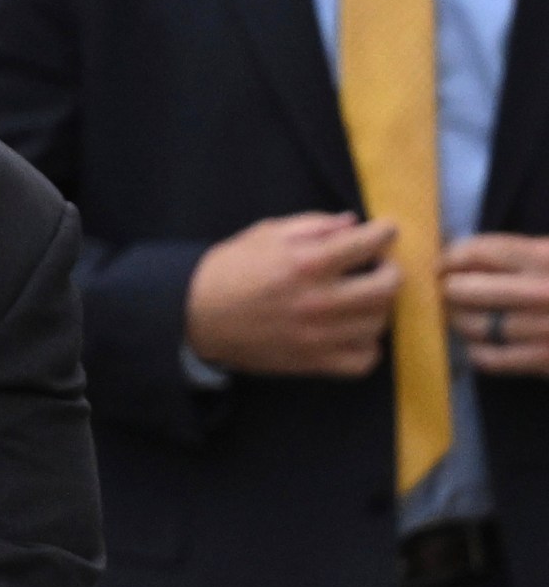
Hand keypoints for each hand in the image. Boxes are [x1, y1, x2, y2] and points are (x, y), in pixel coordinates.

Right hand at [187, 213, 400, 377]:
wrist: (194, 314)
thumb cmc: (229, 269)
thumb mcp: (265, 234)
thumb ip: (312, 225)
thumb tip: (352, 224)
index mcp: (305, 263)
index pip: (367, 244)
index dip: (384, 234)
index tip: (385, 232)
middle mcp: (317, 300)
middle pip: (386, 287)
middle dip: (391, 271)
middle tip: (380, 267)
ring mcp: (318, 335)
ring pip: (379, 322)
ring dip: (378, 306)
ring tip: (363, 298)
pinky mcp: (313, 362)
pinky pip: (364, 360)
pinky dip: (368, 346)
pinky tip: (354, 331)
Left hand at [443, 235, 548, 377]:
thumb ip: (526, 253)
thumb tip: (469, 256)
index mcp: (547, 256)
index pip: (480, 251)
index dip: (451, 257)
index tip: (442, 264)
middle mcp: (543, 291)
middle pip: (466, 288)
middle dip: (448, 289)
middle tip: (447, 291)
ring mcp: (544, 329)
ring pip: (474, 325)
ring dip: (458, 320)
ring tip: (459, 316)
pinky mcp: (545, 361)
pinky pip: (491, 358)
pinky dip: (477, 351)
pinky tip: (482, 344)